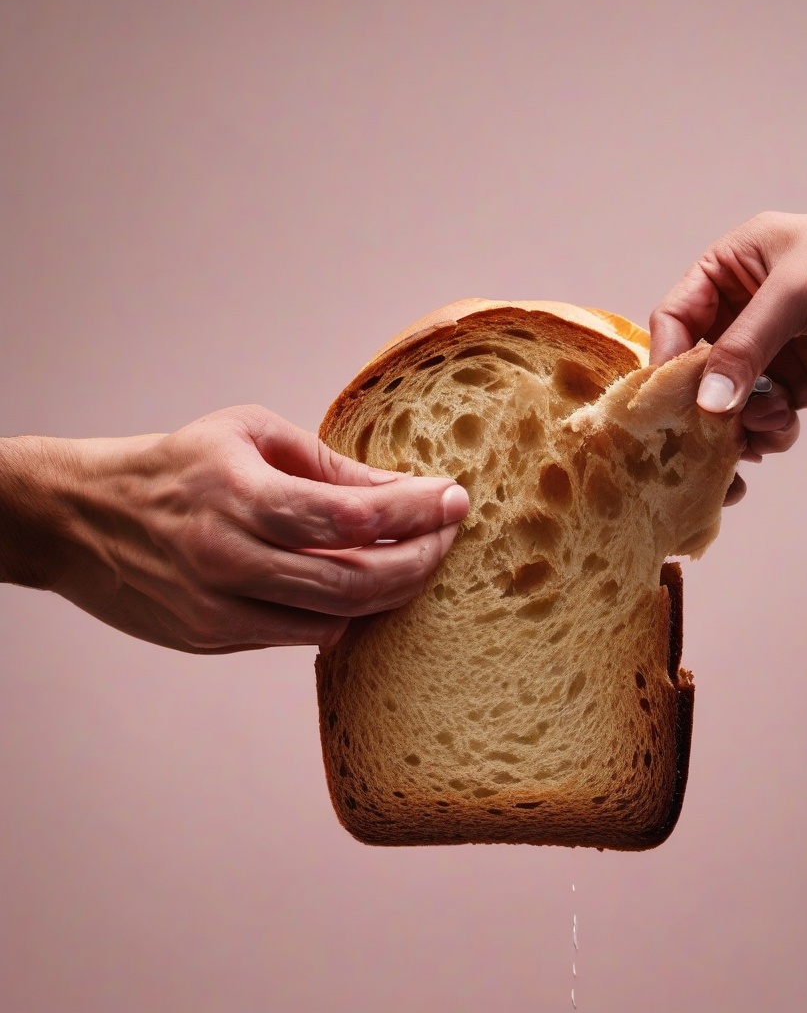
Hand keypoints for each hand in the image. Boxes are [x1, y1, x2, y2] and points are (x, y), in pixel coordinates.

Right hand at [0, 406, 469, 652]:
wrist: (82, 518)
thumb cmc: (176, 466)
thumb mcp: (249, 435)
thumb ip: (327, 466)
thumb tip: (400, 490)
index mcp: (239, 495)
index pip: (352, 515)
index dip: (416, 510)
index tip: (456, 499)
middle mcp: (230, 558)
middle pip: (358, 580)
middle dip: (421, 559)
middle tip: (447, 534)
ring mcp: (221, 609)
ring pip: (339, 617)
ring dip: (393, 590)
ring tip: (417, 557)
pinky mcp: (215, 639)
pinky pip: (304, 635)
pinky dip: (347, 612)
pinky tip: (363, 585)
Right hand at [650, 182, 806, 415]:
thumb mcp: (797, 291)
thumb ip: (745, 347)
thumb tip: (706, 403)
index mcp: (729, 269)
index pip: (675, 318)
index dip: (666, 357)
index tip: (667, 397)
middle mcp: (741, 312)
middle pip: (694, 369)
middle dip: (700, 403)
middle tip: (705, 432)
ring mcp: (769, 352)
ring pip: (726, 402)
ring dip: (737, 423)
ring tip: (764, 423)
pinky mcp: (798, 385)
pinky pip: (763, 419)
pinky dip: (767, 431)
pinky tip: (784, 428)